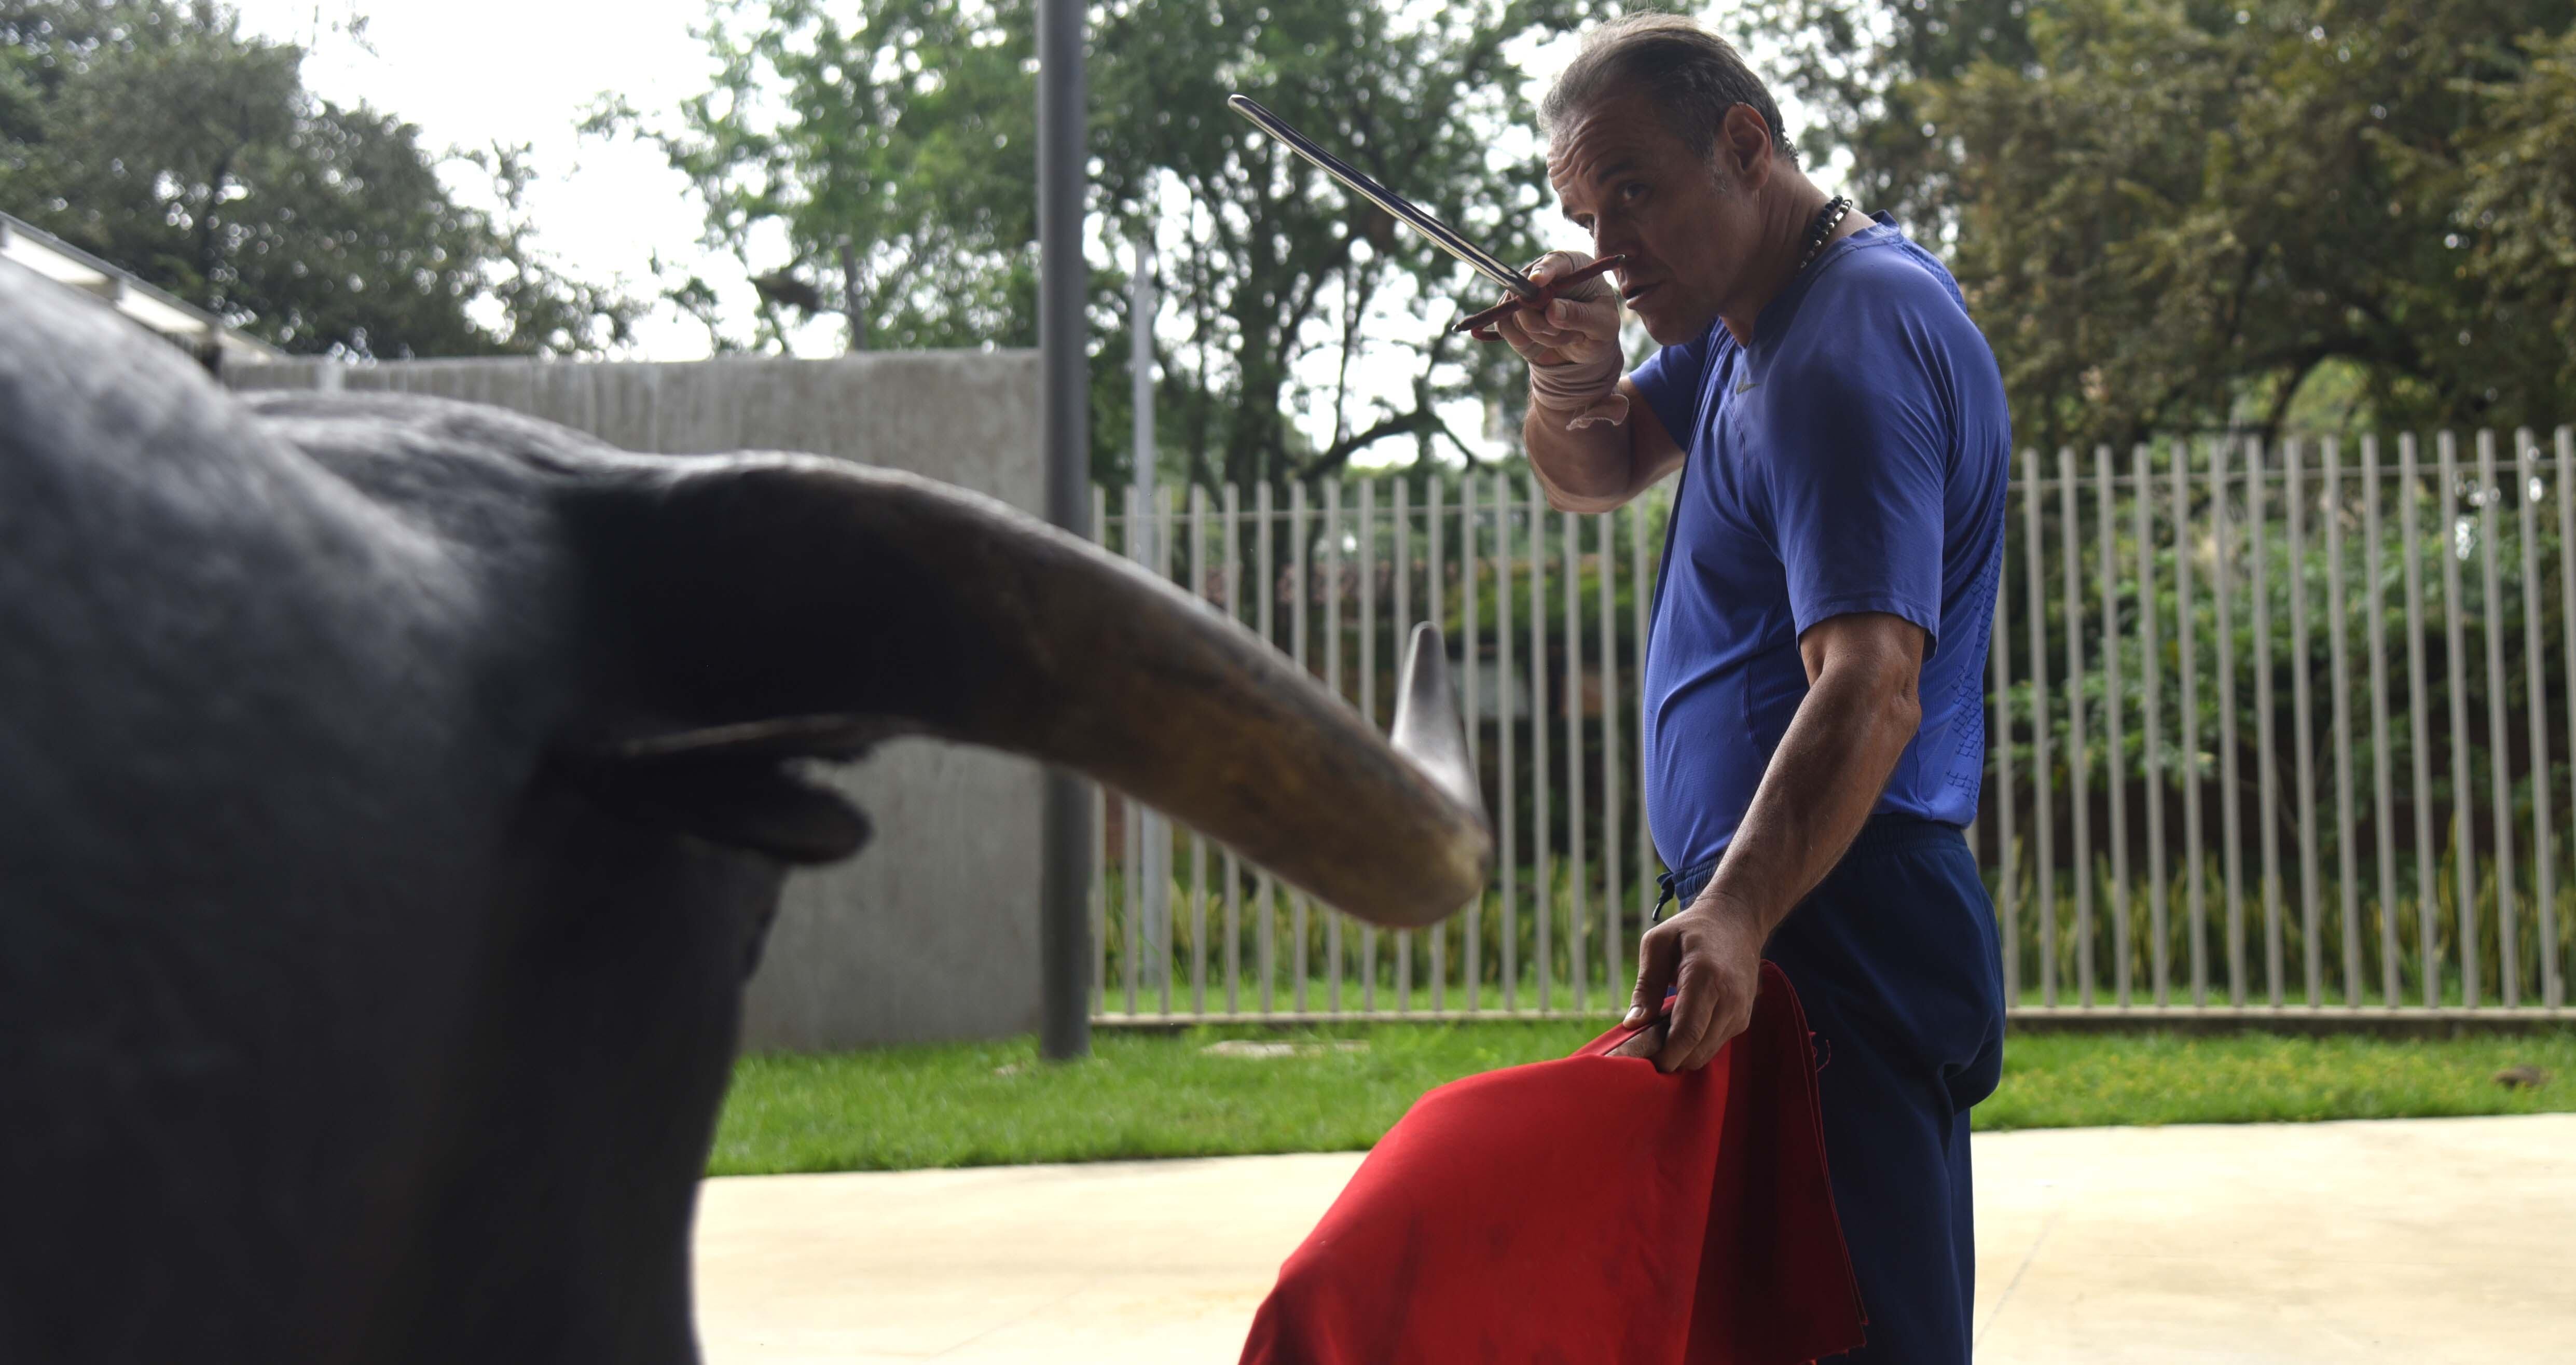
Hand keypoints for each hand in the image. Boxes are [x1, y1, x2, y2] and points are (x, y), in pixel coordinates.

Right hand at [1475, 250, 1621, 372]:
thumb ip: (1581, 315)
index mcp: (1572, 266)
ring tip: (1564, 337)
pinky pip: (1505, 327)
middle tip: (1562, 332)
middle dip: (1541, 320)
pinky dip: (1525, 342)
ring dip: (1540, 335)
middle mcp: (1545, 275)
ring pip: (1514, 313)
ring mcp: (1525, 294)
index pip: (1555, 261)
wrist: (1586, 348)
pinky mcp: (1512, 314)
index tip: (1537, 282)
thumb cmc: (1600, 327)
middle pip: (1524, 290)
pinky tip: (1544, 343)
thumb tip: (1552, 309)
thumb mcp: (1603, 324)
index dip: (1544, 271)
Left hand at [1616, 893, 1766, 1071]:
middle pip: (1697, 1050)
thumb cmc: (1691, 929)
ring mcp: (1741, 1011)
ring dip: (1681, 1054)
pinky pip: (1715, 1045)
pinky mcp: (1744, 1019)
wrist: (1738, 920)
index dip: (1664, 1055)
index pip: (1687, 1033)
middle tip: (1643, 1051)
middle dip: (1669, 1059)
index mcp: (1706, 977)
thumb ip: (1646, 986)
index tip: (1641, 1061)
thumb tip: (1633, 1024)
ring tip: (1660, 1035)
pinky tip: (1680, 1028)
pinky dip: (1695, 1046)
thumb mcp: (1657, 944)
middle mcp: (1730, 999)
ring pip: (1707, 1053)